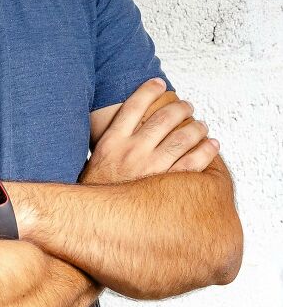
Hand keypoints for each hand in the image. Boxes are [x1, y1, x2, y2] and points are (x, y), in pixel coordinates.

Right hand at [79, 80, 219, 184]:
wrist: (93, 224)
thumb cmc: (97, 192)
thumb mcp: (95, 161)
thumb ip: (109, 143)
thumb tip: (122, 127)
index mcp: (112, 142)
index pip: (133, 106)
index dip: (148, 90)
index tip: (159, 83)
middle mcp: (131, 152)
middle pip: (162, 119)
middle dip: (179, 108)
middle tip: (187, 106)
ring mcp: (149, 169)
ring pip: (180, 138)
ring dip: (196, 127)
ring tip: (201, 124)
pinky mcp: (165, 187)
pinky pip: (193, 164)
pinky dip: (205, 151)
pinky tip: (212, 144)